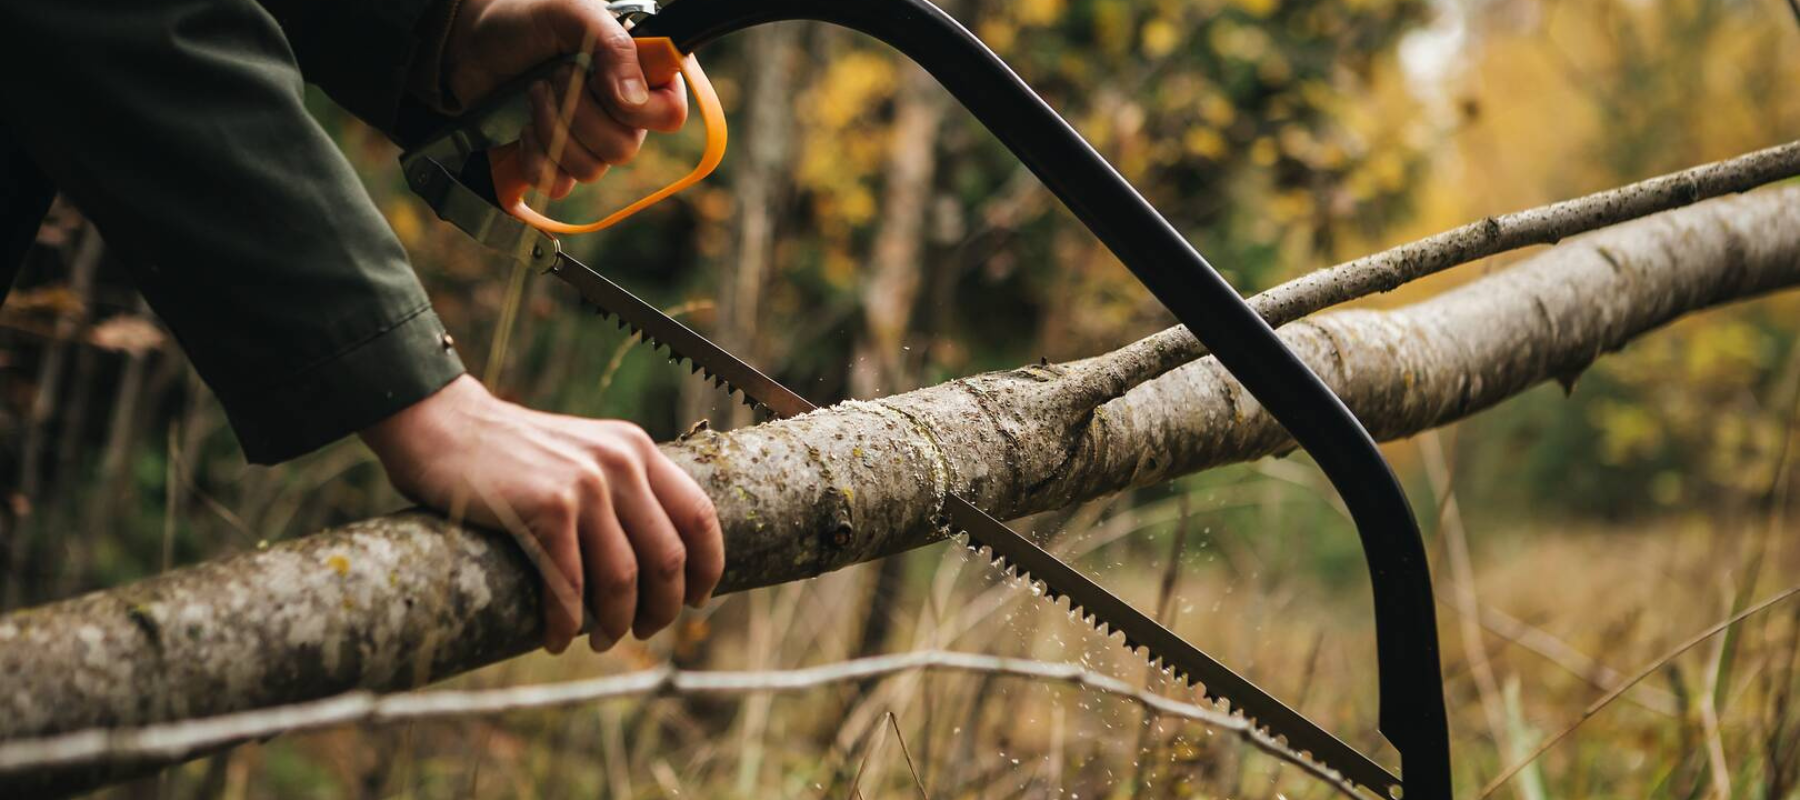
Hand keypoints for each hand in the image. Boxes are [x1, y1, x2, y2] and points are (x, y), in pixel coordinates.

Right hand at [361, 375, 722, 653]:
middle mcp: (620, 463)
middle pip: (668, 558)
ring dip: (616, 624)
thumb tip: (661, 558)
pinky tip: (558, 638)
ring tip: (602, 641)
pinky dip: (566, 623)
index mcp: (637, 450)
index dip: (707, 567)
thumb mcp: (585, 454)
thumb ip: (622, 488)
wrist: (446, 426)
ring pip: (624, 579)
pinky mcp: (546, 507)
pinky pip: (570, 584)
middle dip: (662, 608)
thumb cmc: (514, 454)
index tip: (699, 600)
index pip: (700, 516)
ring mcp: (584, 484)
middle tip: (643, 630)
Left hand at [442, 0, 688, 198]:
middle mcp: (623, 115)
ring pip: (591, 169)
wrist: (470, 41)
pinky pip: (558, 185)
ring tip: (535, 92)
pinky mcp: (556, 163)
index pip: (670, 115)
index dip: (636, 110)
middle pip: (625, 148)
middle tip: (554, 76)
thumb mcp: (572, 13)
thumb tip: (634, 100)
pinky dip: (535, 157)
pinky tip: (524, 128)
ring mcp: (590, 143)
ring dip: (552, 128)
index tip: (599, 82)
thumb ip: (614, 46)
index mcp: (641, 77)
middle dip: (578, 113)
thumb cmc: (525, 20)